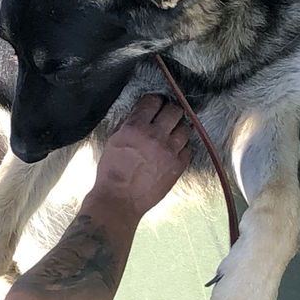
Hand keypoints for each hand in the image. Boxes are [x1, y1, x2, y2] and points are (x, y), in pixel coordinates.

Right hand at [90, 94, 192, 220]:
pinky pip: (187, 149)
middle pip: (174, 111)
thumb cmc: (112, 172)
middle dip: (171, 110)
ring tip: (172, 134)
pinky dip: (182, 147)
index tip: (156, 104)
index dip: (155, 100)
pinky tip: (174, 150)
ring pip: (185, 128)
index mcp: (135, 127)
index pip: (153, 101)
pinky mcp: (177, 166)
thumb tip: (138, 114)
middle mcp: (155, 135)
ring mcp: (169, 151)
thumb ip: (126, 124)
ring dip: (178, 128)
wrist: (120, 199)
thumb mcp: (113, 141)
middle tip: (167, 116)